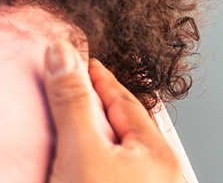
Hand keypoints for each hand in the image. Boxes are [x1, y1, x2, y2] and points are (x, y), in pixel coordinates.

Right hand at [43, 39, 184, 182]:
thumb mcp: (81, 150)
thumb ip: (73, 102)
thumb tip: (62, 52)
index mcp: (158, 153)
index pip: (124, 100)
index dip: (98, 78)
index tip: (77, 60)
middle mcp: (160, 172)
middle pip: (125, 125)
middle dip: (98, 105)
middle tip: (72, 85)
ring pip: (119, 150)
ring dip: (96, 134)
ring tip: (73, 124)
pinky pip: (112, 169)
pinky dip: (96, 157)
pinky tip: (80, 161)